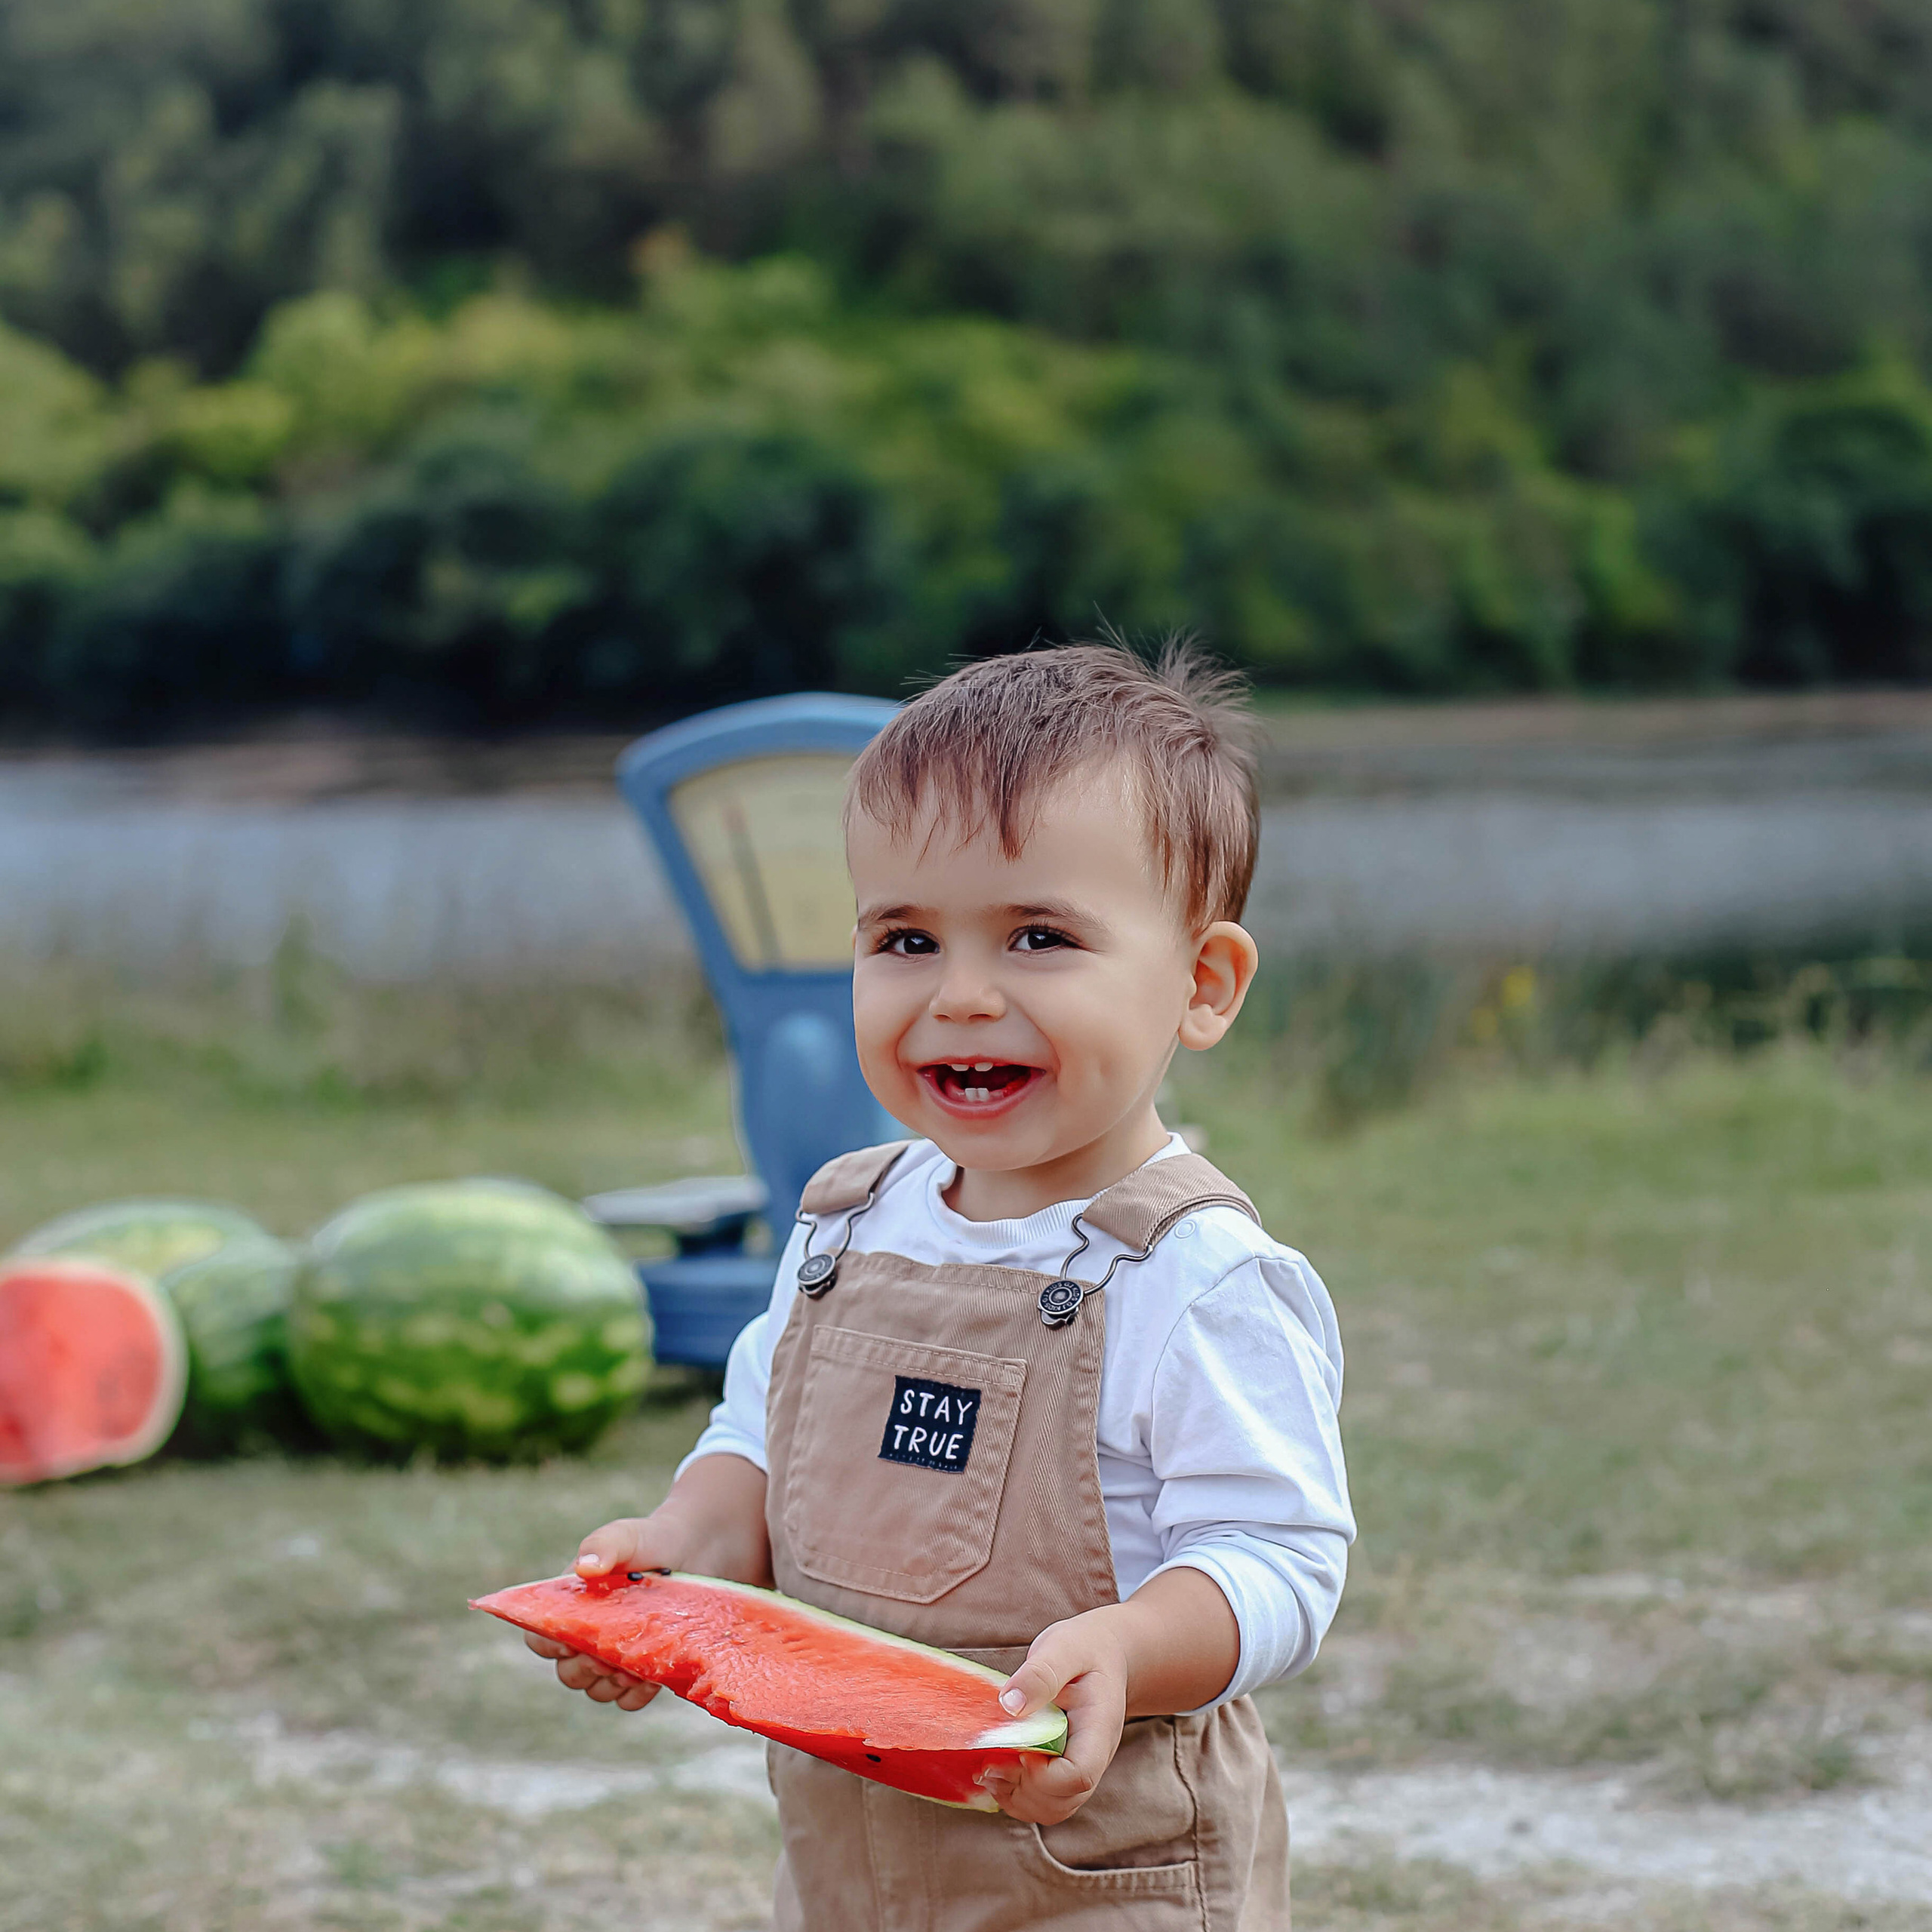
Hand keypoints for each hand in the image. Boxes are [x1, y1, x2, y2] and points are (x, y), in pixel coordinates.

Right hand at [525, 1454, 772, 1716]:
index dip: (551, 1646)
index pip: (540, 1639)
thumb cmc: (655, 1539)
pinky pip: (628, 1700)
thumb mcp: (628, 1536)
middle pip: (568, 1674)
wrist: (702, 1549)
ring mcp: (616, 1655)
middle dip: (585, 1669)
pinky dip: (636, 1694)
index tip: (575, 1638)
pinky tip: (652, 1675)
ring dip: (610, 1684)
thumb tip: (585, 1567)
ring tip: (632, 1664)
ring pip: (596, 1690)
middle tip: (610, 1655)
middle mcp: (588, 1634)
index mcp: (572, 1605)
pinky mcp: (645, 1670)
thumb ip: (604, 1545)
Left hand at [974, 1609, 1129, 1824]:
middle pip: (1062, 1800)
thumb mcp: (1064, 1648)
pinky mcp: (1064, 1771)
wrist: (1104, 1654)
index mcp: (1099, 1728)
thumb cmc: (1085, 1648)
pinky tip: (997, 1771)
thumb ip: (1040, 1674)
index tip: (1018, 1749)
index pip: (1079, 1774)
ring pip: (1051, 1809)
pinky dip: (1017, 1796)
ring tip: (988, 1769)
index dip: (1043, 1774)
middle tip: (989, 1761)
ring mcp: (1080, 1768)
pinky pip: (1044, 1803)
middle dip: (1021, 1788)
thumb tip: (1009, 1705)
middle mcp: (1094, 1757)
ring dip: (1016, 1798)